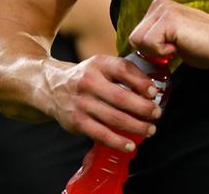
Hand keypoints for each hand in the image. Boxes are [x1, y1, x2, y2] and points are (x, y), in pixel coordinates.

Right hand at [46, 54, 161, 152]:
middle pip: (121, 97)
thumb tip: (151, 90)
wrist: (51, 87)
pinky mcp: (77, 122)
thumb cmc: (85, 77)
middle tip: (156, 113)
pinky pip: (101, 134)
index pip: (123, 69)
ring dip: (136, 126)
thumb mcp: (101, 66)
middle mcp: (89, 82)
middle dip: (143, 108)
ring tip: (150, 129)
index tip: (154, 92)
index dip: (141, 82)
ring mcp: (82, 103)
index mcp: (98, 65)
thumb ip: (124, 73)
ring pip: (114, 118)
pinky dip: (118, 141)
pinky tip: (130, 144)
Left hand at [128, 0, 208, 68]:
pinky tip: (180, 46)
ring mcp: (163, 10)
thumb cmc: (204, 44)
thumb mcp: (171, 39)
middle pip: (134, 38)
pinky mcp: (169, 20)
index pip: (136, 35)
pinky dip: (163, 52)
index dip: (150, 50)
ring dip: (158, 52)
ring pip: (138, 41)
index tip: (169, 51)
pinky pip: (149, 44)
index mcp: (158, 7)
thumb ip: (155, 39)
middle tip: (174, 50)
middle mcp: (158, 4)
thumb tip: (138, 53)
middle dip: (151, 51)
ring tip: (178, 46)